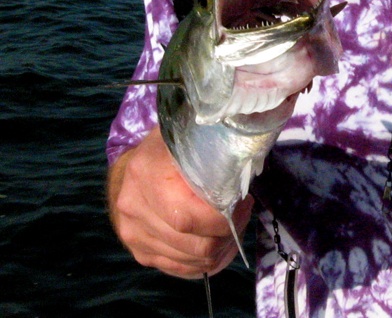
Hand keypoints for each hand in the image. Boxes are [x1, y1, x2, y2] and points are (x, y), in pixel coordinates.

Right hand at [107, 126, 252, 278]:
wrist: (134, 169)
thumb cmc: (168, 148)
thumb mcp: (187, 135)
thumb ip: (211, 145)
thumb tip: (244, 155)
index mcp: (145, 172)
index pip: (187, 217)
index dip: (222, 219)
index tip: (243, 202)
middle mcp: (134, 206)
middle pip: (194, 243)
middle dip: (227, 233)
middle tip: (241, 212)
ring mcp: (134, 233)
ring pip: (193, 260)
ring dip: (220, 247)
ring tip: (230, 222)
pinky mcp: (141, 253)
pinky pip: (183, 268)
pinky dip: (207, 260)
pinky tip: (217, 239)